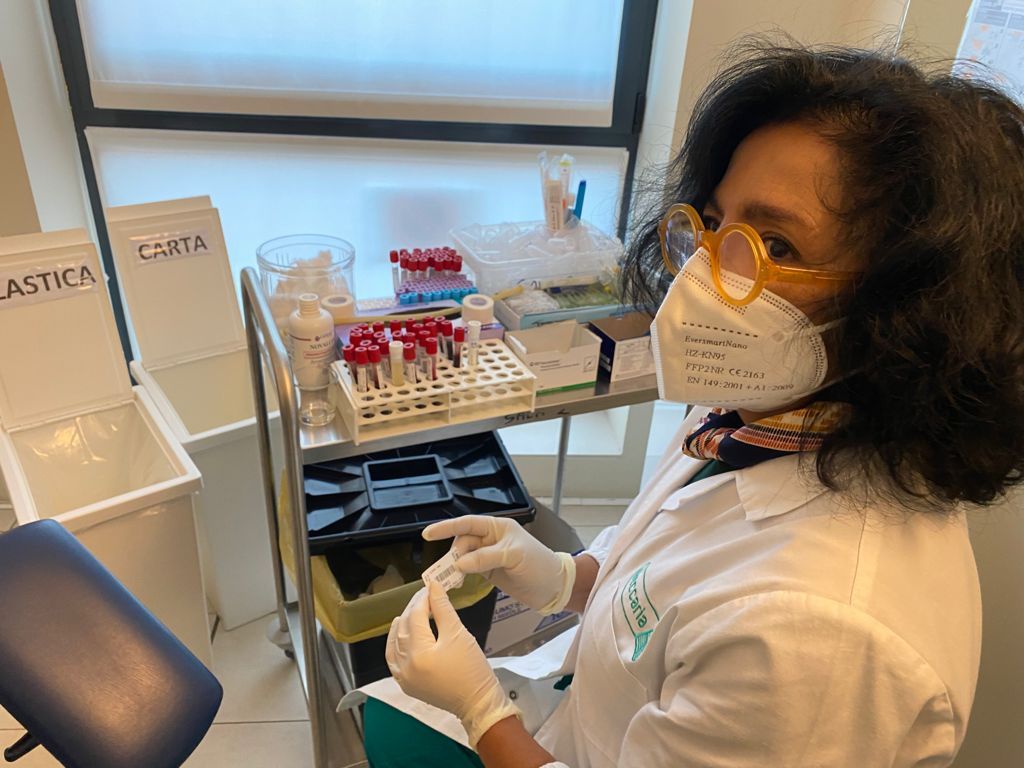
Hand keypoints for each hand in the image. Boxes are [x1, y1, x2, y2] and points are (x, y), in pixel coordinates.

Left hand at [386, 581, 519, 746]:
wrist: (477, 702)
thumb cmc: (472, 668)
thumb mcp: (459, 634)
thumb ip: (443, 608)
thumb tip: (434, 586)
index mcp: (420, 653)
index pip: (416, 617)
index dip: (423, 599)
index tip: (431, 586)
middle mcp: (406, 666)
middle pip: (404, 628)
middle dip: (414, 608)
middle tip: (425, 594)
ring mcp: (403, 677)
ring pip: (395, 643)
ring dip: (402, 624)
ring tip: (412, 610)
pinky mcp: (406, 684)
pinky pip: (393, 660)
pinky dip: (394, 644)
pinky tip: (399, 633)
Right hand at [422, 515, 575, 614]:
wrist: (554, 587)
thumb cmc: (539, 565)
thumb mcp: (514, 557)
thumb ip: (486, 558)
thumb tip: (459, 563)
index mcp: (498, 528)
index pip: (468, 523)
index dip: (447, 527)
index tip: (427, 533)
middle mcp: (491, 539)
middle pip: (462, 542)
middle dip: (453, 555)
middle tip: (449, 571)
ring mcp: (488, 556)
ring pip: (463, 557)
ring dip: (455, 567)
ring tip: (453, 580)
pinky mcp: (488, 572)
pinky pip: (468, 570)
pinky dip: (460, 576)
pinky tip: (457, 583)